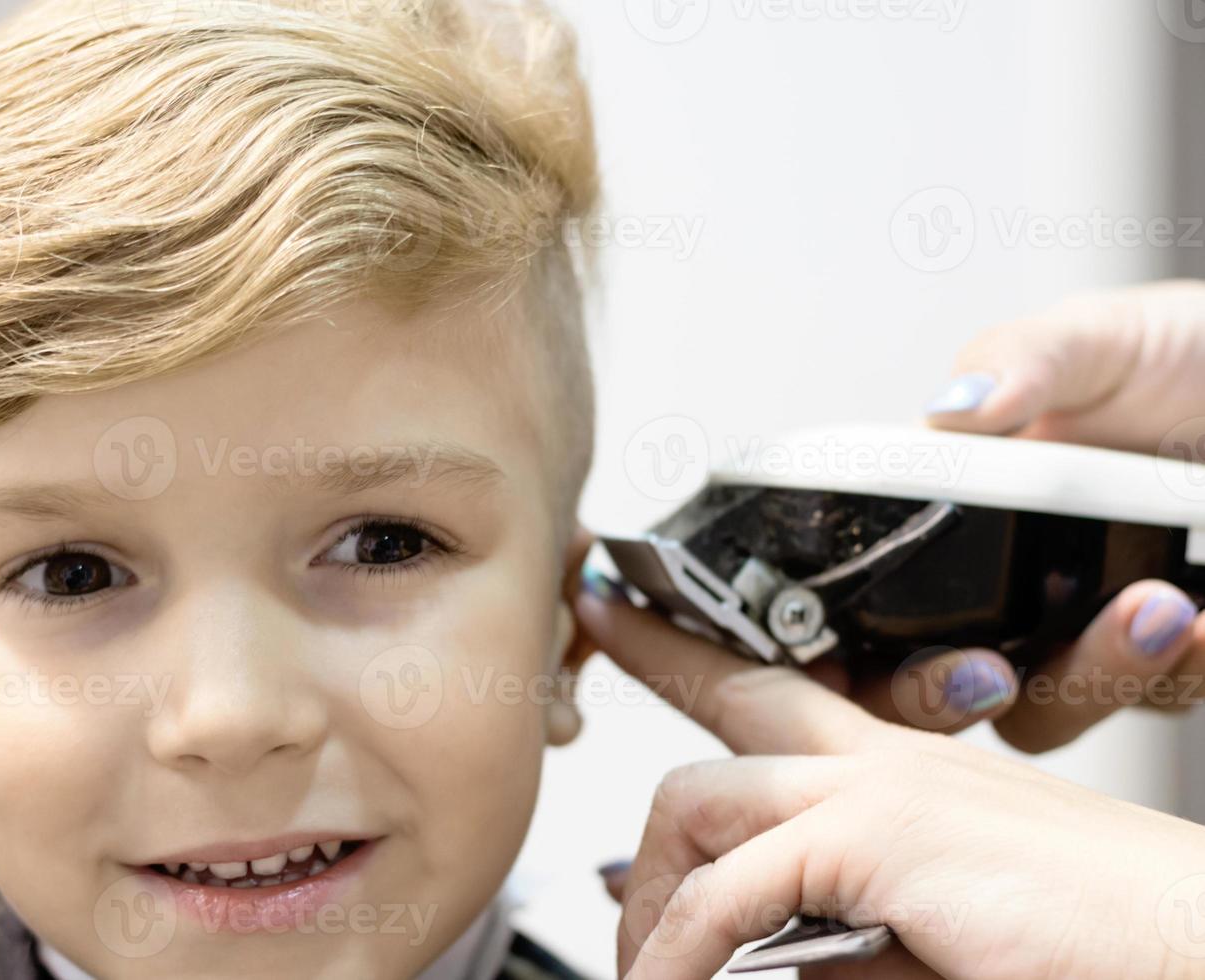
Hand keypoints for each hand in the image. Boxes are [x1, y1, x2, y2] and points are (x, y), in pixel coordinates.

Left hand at [577, 585, 1204, 979]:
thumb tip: (758, 957)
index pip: (774, 690)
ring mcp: (882, 787)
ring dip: (653, 888)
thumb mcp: (929, 937)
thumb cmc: (1084, 945)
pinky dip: (684, 950)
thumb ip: (839, 936)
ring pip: (700, 795)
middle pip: (729, 704)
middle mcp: (886, 760)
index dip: (685, 643)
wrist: (1199, 946)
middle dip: (647, 669)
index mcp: (902, 772)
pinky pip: (733, 890)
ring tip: (643, 964)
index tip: (621, 605)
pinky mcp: (883, 836)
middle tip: (595, 675)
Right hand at [875, 280, 1204, 750]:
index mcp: (951, 513)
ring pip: (1046, 710)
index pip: (863, 605)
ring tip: (1156, 611)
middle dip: (946, 695)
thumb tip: (953, 406)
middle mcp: (1002, 584)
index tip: (854, 661)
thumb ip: (1023, 359)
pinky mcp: (1169, 653)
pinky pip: (1160, 695)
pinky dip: (1181, 670)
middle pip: (934, 686)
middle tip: (992, 670)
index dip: (841, 654)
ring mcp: (1080, 626)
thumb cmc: (1175, 354)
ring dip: (1091, 678)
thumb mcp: (1093, 339)